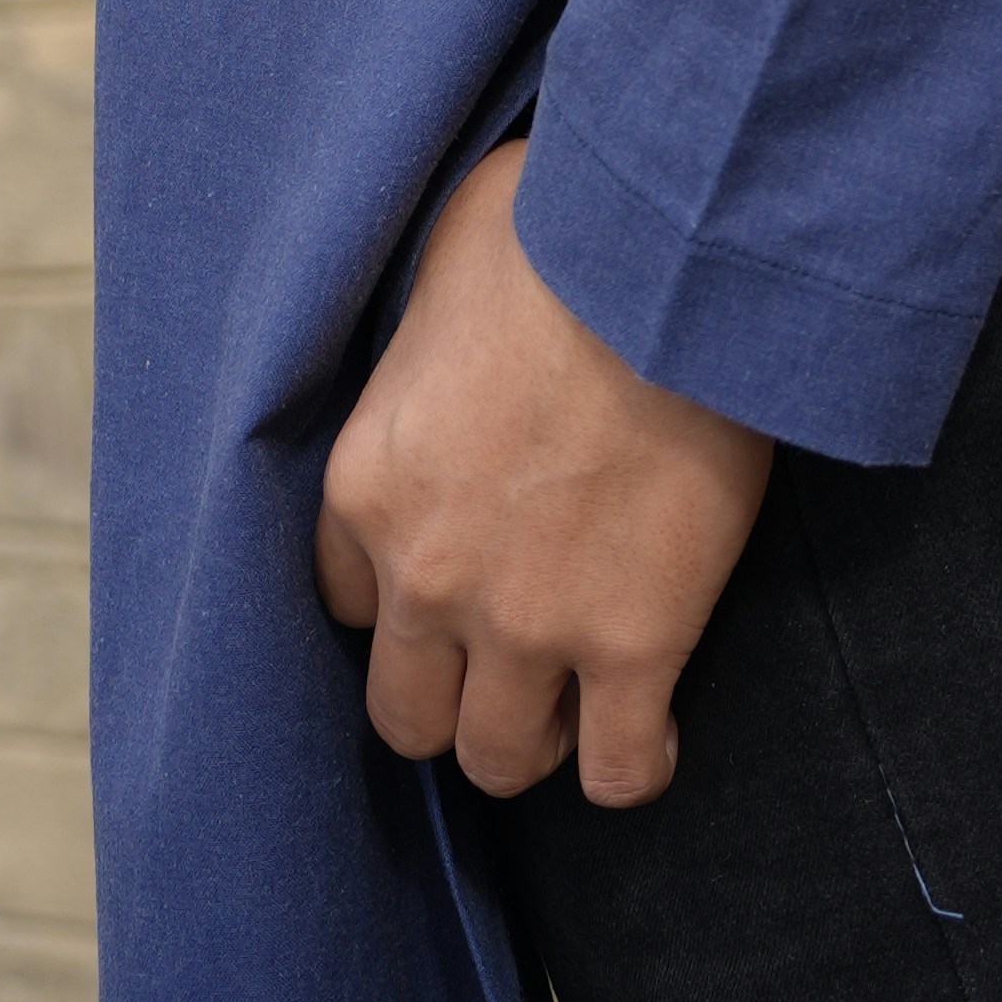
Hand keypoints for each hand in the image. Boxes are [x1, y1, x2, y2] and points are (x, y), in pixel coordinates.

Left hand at [315, 139, 770, 808]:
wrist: (658, 260)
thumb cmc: (550, 229)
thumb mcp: (436, 266)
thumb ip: (425, 343)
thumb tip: (458, 331)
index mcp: (367, 483)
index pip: (342, 599)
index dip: (395, 598)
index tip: (442, 582)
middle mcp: (427, 574)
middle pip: (406, 712)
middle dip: (452, 698)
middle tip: (508, 660)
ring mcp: (530, 622)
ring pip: (500, 759)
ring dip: (534, 738)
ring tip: (580, 701)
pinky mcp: (634, 645)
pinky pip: (620, 772)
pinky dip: (634, 764)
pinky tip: (654, 727)